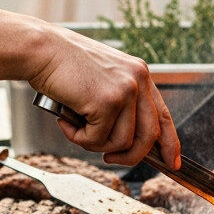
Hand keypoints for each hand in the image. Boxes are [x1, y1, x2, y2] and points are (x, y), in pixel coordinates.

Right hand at [27, 26, 180, 167]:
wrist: (42, 50)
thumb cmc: (63, 65)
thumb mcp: (102, 80)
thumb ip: (119, 102)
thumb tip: (125, 141)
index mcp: (139, 73)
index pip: (163, 115)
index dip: (170, 143)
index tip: (171, 162)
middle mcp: (138, 80)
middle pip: (149, 135)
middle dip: (131, 156)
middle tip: (110, 160)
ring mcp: (125, 91)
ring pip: (121, 142)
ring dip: (95, 144)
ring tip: (75, 128)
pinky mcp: (107, 102)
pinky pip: (98, 139)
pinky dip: (78, 138)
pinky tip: (65, 120)